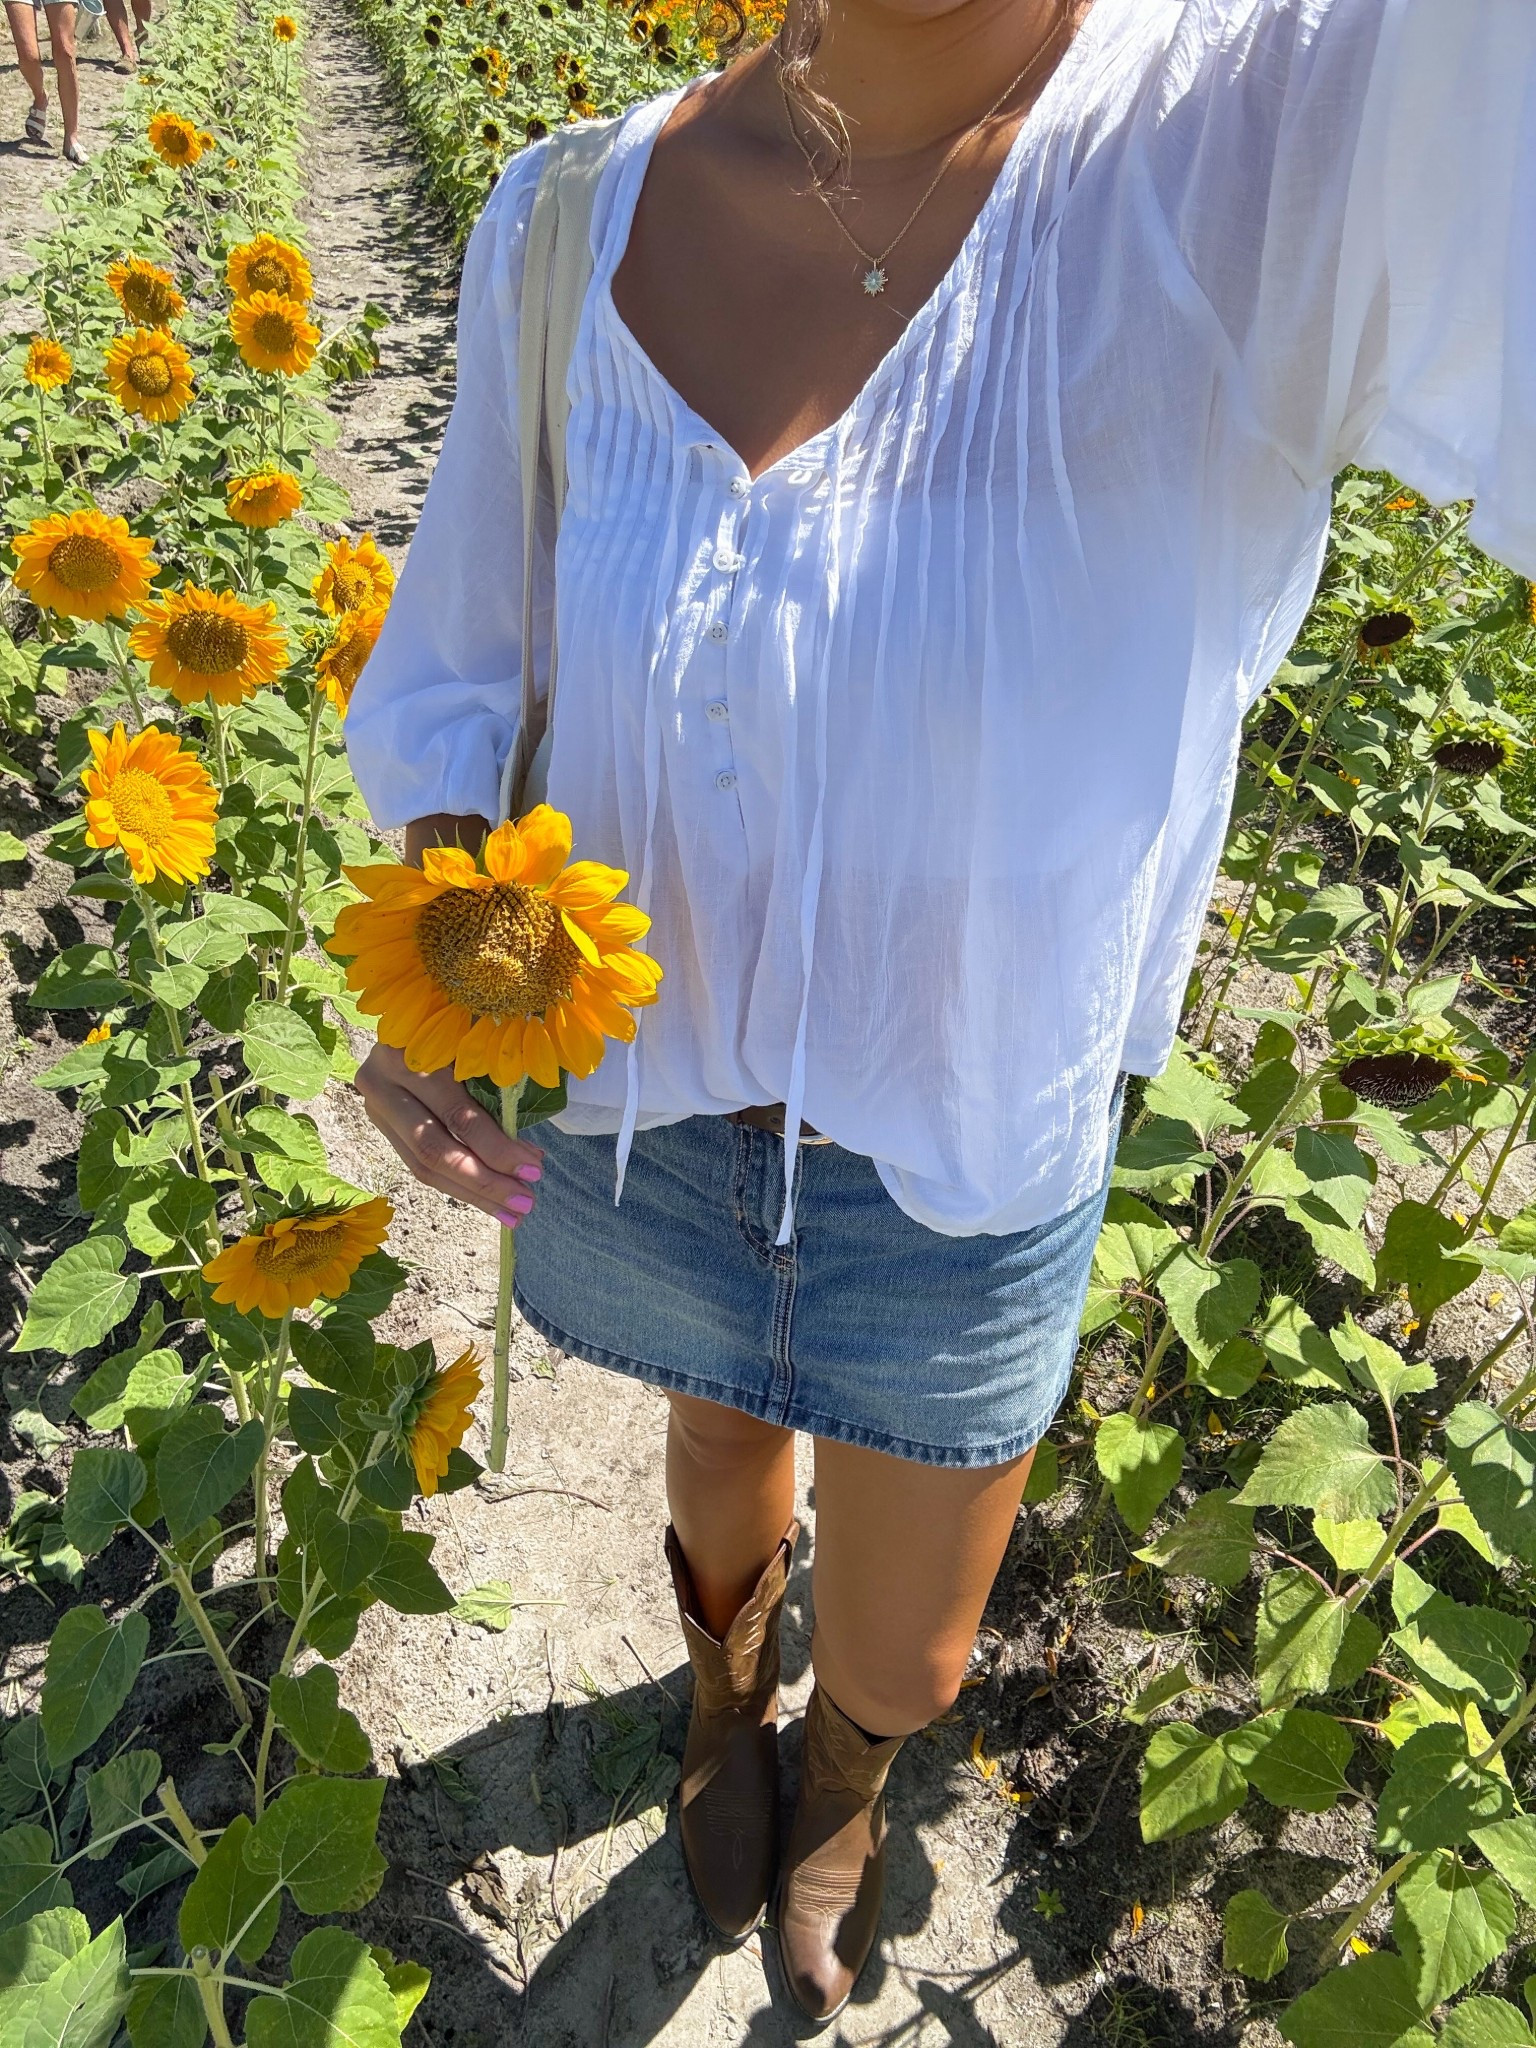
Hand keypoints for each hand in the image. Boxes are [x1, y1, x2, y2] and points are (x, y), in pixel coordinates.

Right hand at [354, 1042, 544, 1228]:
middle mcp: (382, 1081)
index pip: (458, 1115)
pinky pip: (417, 1164)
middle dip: (485, 1182)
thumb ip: (495, 1090)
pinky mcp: (379, 1123)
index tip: (535, 1168)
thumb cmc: (457, 1024)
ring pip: (423, 1166)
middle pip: (435, 1149)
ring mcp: (375, 1104)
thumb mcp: (475, 1044)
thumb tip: (528, 1158)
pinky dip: (455, 1184)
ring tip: (511, 1212)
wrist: (405, 1013)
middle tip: (525, 1202)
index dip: (497, 1147)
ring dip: (472, 1194)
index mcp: (412, 1052)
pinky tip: (486, 1198)